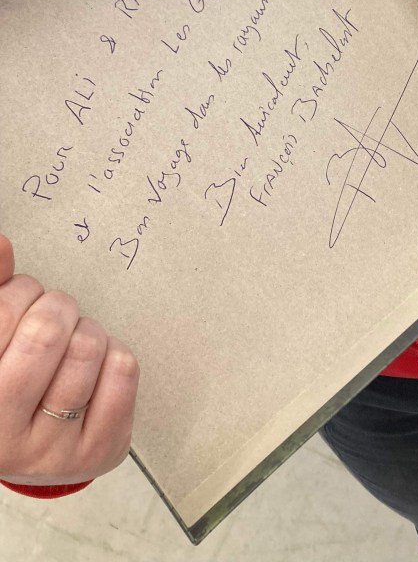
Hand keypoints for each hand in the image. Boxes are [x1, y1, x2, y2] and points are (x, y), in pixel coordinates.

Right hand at [0, 234, 138, 485]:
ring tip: (69, 343)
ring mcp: (53, 454)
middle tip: (50, 316)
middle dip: (54, 307)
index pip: (4, 314)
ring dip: (84, 330)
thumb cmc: (3, 377)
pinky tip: (93, 367)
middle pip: (49, 331)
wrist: (21, 446)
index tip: (18, 300)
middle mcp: (5, 438)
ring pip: (89, 346)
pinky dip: (113, 353)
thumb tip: (2, 244)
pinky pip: (123, 370)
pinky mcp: (99, 453)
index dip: (18, 293)